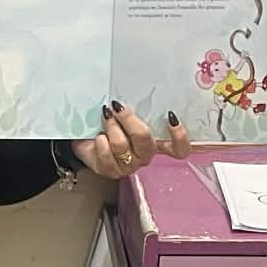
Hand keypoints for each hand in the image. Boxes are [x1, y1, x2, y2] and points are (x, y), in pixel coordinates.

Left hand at [72, 102, 190, 179]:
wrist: (87, 138)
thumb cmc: (110, 124)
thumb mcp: (127, 114)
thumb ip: (138, 109)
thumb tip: (138, 95)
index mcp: (155, 142)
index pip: (179, 149)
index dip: (180, 136)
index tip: (171, 117)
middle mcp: (145, 156)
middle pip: (144, 139)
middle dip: (128, 119)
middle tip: (117, 108)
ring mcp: (129, 166)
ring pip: (121, 145)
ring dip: (111, 127)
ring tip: (105, 120)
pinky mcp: (111, 171)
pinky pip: (106, 154)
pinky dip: (100, 141)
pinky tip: (99, 137)